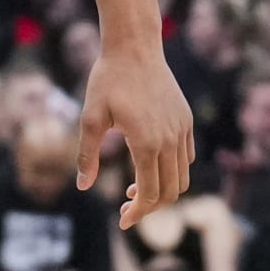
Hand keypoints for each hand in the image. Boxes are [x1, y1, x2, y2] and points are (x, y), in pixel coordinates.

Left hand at [77, 47, 193, 225]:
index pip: (148, 194)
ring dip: (161, 191)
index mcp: (146, 143)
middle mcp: (170, 140)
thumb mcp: (89, 118)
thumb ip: (87, 155)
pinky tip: (149, 167)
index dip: (137, 214)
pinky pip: (186, 158)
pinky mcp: (186, 121)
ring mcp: (182, 131)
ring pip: (182, 178)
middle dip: (148, 208)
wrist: (134, 48)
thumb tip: (83, 186)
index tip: (122, 222)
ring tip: (133, 191)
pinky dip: (172, 172)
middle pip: (169, 192)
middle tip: (125, 211)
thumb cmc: (107, 80)